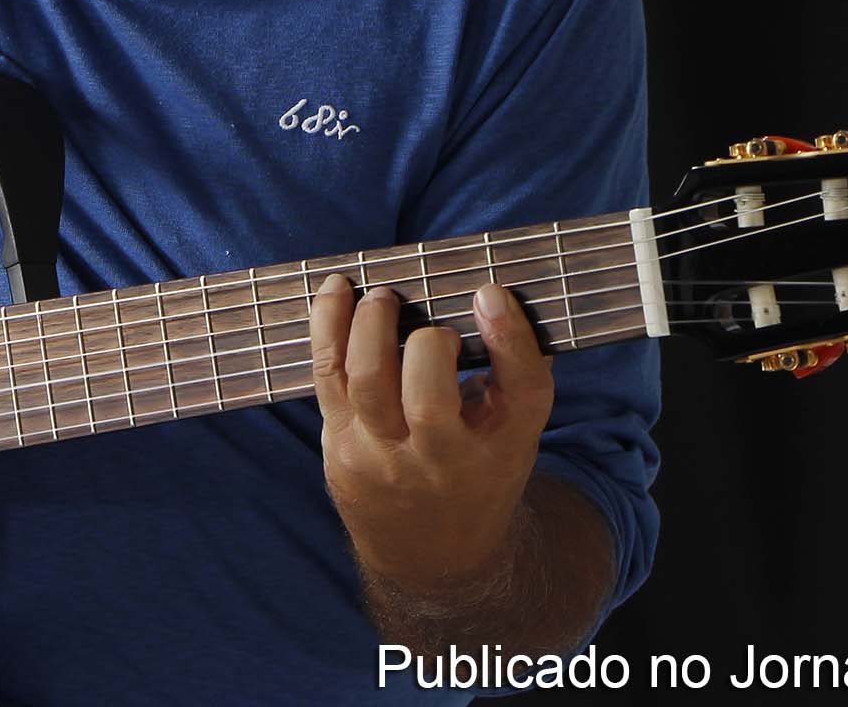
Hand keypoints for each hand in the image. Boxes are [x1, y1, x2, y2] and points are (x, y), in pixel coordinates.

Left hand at [308, 275, 553, 592]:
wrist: (432, 555)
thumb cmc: (478, 469)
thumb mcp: (514, 431)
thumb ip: (515, 368)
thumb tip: (495, 295)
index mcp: (503, 447)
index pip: (520, 392)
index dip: (508, 338)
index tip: (488, 292)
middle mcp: (444, 462)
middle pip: (429, 401)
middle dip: (424, 343)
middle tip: (422, 312)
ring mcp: (383, 459)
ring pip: (365, 383)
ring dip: (366, 325)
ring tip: (379, 297)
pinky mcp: (339, 447)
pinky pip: (327, 378)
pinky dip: (328, 327)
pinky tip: (335, 292)